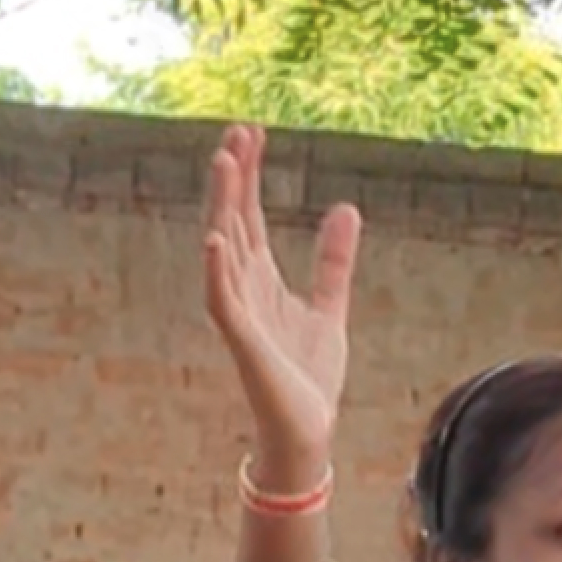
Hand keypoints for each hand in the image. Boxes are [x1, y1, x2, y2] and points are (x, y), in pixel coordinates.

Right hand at [202, 123, 361, 481]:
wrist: (308, 432)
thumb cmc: (310, 378)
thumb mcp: (329, 308)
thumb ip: (333, 262)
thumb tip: (345, 209)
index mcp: (263, 281)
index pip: (251, 217)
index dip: (251, 175)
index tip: (253, 132)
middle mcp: (245, 291)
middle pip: (234, 221)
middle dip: (234, 177)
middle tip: (236, 130)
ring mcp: (241, 315)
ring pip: (224, 250)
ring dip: (222, 207)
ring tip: (223, 163)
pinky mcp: (244, 344)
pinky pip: (223, 302)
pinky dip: (217, 271)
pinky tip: (216, 239)